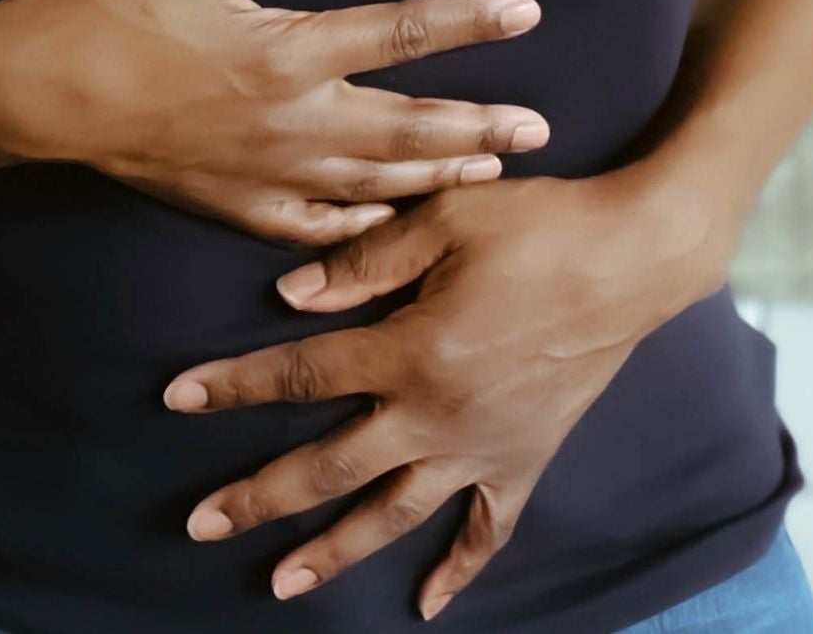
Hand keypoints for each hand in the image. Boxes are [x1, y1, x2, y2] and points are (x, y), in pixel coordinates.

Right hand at [0, 0, 552, 244]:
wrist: (22, 91)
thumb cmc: (96, 4)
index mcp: (285, 52)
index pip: (401, 32)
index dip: (470, 21)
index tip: (529, 14)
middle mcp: (286, 122)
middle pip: (406, 129)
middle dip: (479, 127)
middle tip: (541, 129)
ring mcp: (257, 170)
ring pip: (368, 184)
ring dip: (433, 176)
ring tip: (488, 174)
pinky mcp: (223, 199)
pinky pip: (307, 227)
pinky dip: (355, 229)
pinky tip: (380, 225)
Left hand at [161, 170, 734, 616]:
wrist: (636, 258)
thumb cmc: (539, 225)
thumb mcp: (446, 216)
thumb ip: (363, 260)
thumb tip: (289, 297)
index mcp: (409, 350)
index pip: (299, 374)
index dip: (232, 387)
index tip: (176, 399)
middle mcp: (437, 413)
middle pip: (330, 467)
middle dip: (259, 498)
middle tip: (200, 524)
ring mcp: (482, 447)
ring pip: (393, 514)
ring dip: (334, 552)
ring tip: (280, 584)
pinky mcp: (526, 459)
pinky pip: (487, 529)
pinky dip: (458, 569)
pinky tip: (426, 603)